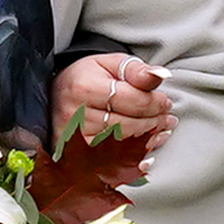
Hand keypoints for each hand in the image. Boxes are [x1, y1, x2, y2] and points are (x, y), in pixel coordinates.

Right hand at [51, 53, 172, 152]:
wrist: (55, 94)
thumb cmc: (86, 77)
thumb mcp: (110, 63)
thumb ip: (136, 70)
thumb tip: (161, 74)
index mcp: (85, 88)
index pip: (133, 101)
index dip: (155, 103)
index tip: (166, 102)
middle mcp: (77, 115)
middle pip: (129, 125)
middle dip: (154, 122)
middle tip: (168, 118)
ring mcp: (75, 139)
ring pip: (123, 145)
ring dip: (148, 138)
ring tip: (162, 129)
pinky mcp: (76, 155)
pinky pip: (112, 161)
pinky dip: (134, 157)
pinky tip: (148, 149)